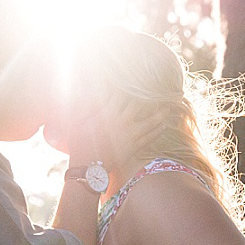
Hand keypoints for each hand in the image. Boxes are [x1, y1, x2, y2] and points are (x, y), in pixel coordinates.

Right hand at [45, 96, 165, 170]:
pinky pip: (149, 138)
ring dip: (160, 114)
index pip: (121, 93)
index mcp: (108, 113)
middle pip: (140, 105)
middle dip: (149, 95)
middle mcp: (122, 122)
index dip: (128, 84)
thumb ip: (82, 105)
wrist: (87, 168)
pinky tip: (163, 126)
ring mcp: (130, 135)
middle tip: (159, 87)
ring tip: (169, 108)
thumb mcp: (75, 121)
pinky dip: (157, 131)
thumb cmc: (78, 143)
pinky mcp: (133, 147)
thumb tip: (81, 91)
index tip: (136, 76)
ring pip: (150, 122)